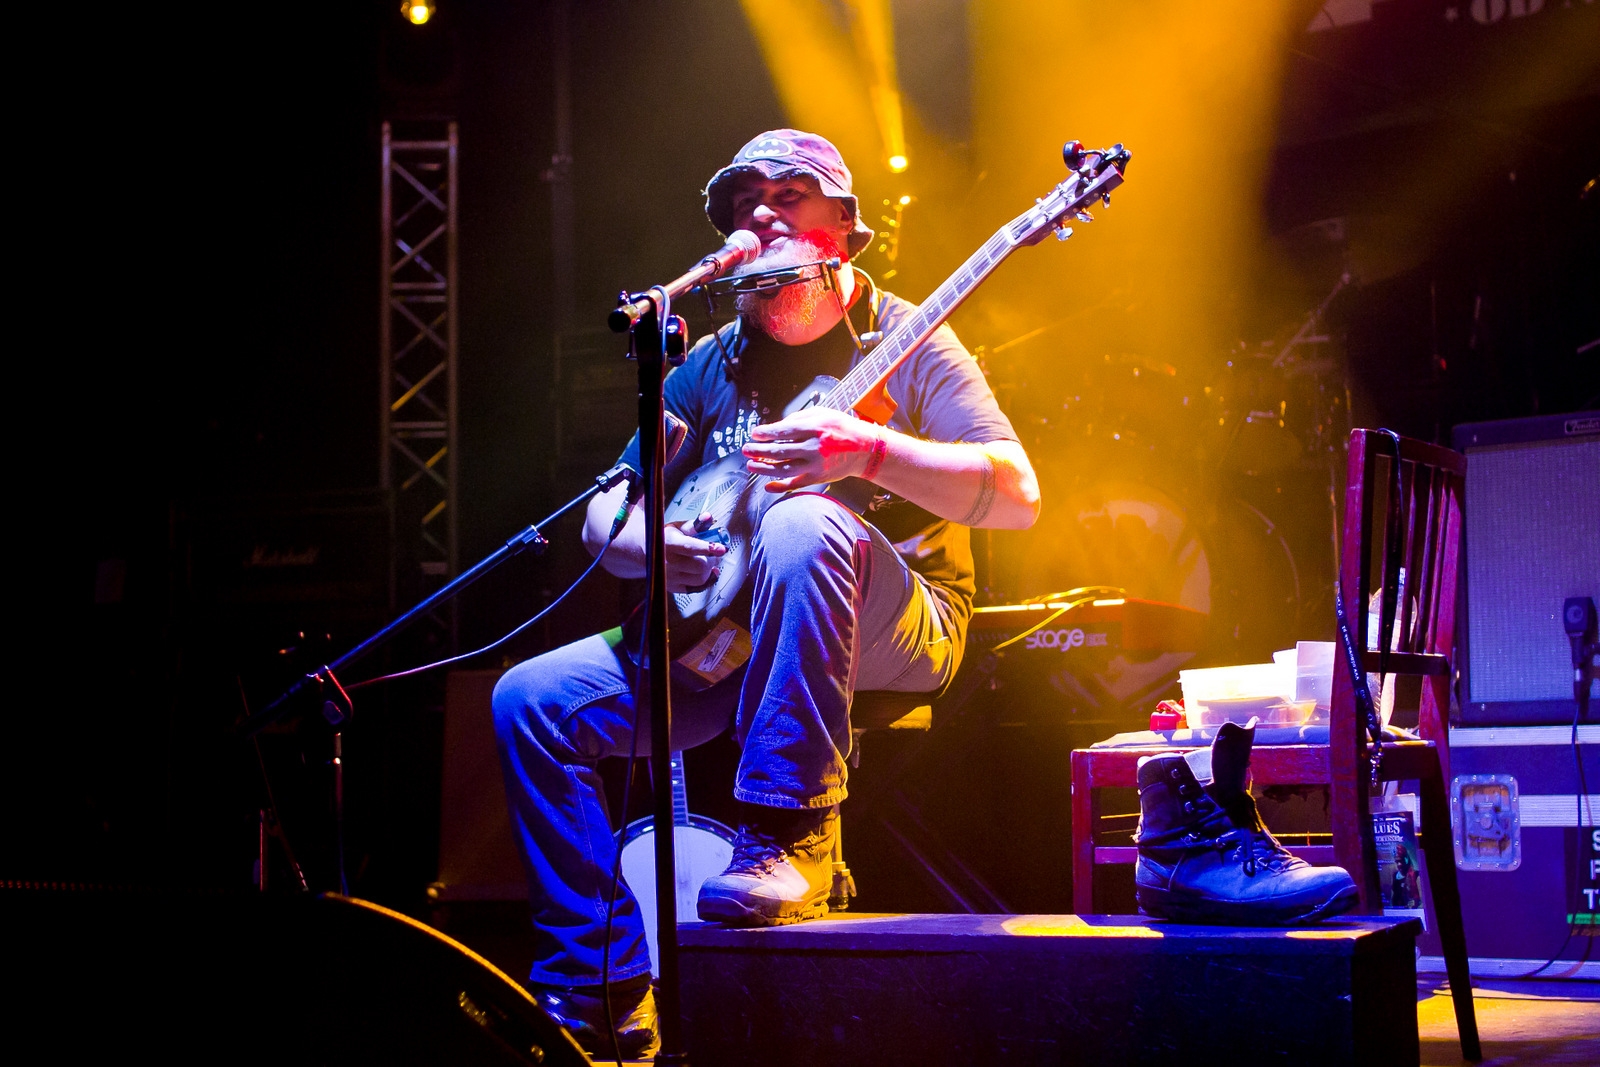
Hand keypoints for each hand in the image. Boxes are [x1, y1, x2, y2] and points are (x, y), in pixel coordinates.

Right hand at [664, 513, 726, 591]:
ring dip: (709, 570)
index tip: (722, 549)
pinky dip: (705, 581)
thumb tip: (708, 517)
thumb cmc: (665, 537)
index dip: (707, 548)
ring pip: (700, 579)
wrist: (645, 552)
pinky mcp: (672, 587)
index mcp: (668, 543)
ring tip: (709, 562)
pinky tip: (707, 573)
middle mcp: (666, 562)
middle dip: (712, 560)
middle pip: (699, 566)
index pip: (690, 547)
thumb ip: (694, 524)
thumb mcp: (677, 527)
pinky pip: (696, 588)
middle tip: (714, 554)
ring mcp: (669, 577)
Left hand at [743, 408, 882, 492]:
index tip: (754, 434)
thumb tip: (779, 425)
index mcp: (815, 427)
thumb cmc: (843, 428)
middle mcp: (814, 446)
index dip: (766, 433)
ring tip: (751, 465)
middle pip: (780, 450)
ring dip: (764, 467)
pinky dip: (780, 486)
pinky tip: (768, 485)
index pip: (784, 430)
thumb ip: (800, 416)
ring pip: (784, 468)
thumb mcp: (823, 413)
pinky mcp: (818, 477)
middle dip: (759, 450)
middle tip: (746, 449)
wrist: (865, 449)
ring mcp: (816, 464)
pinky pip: (795, 483)